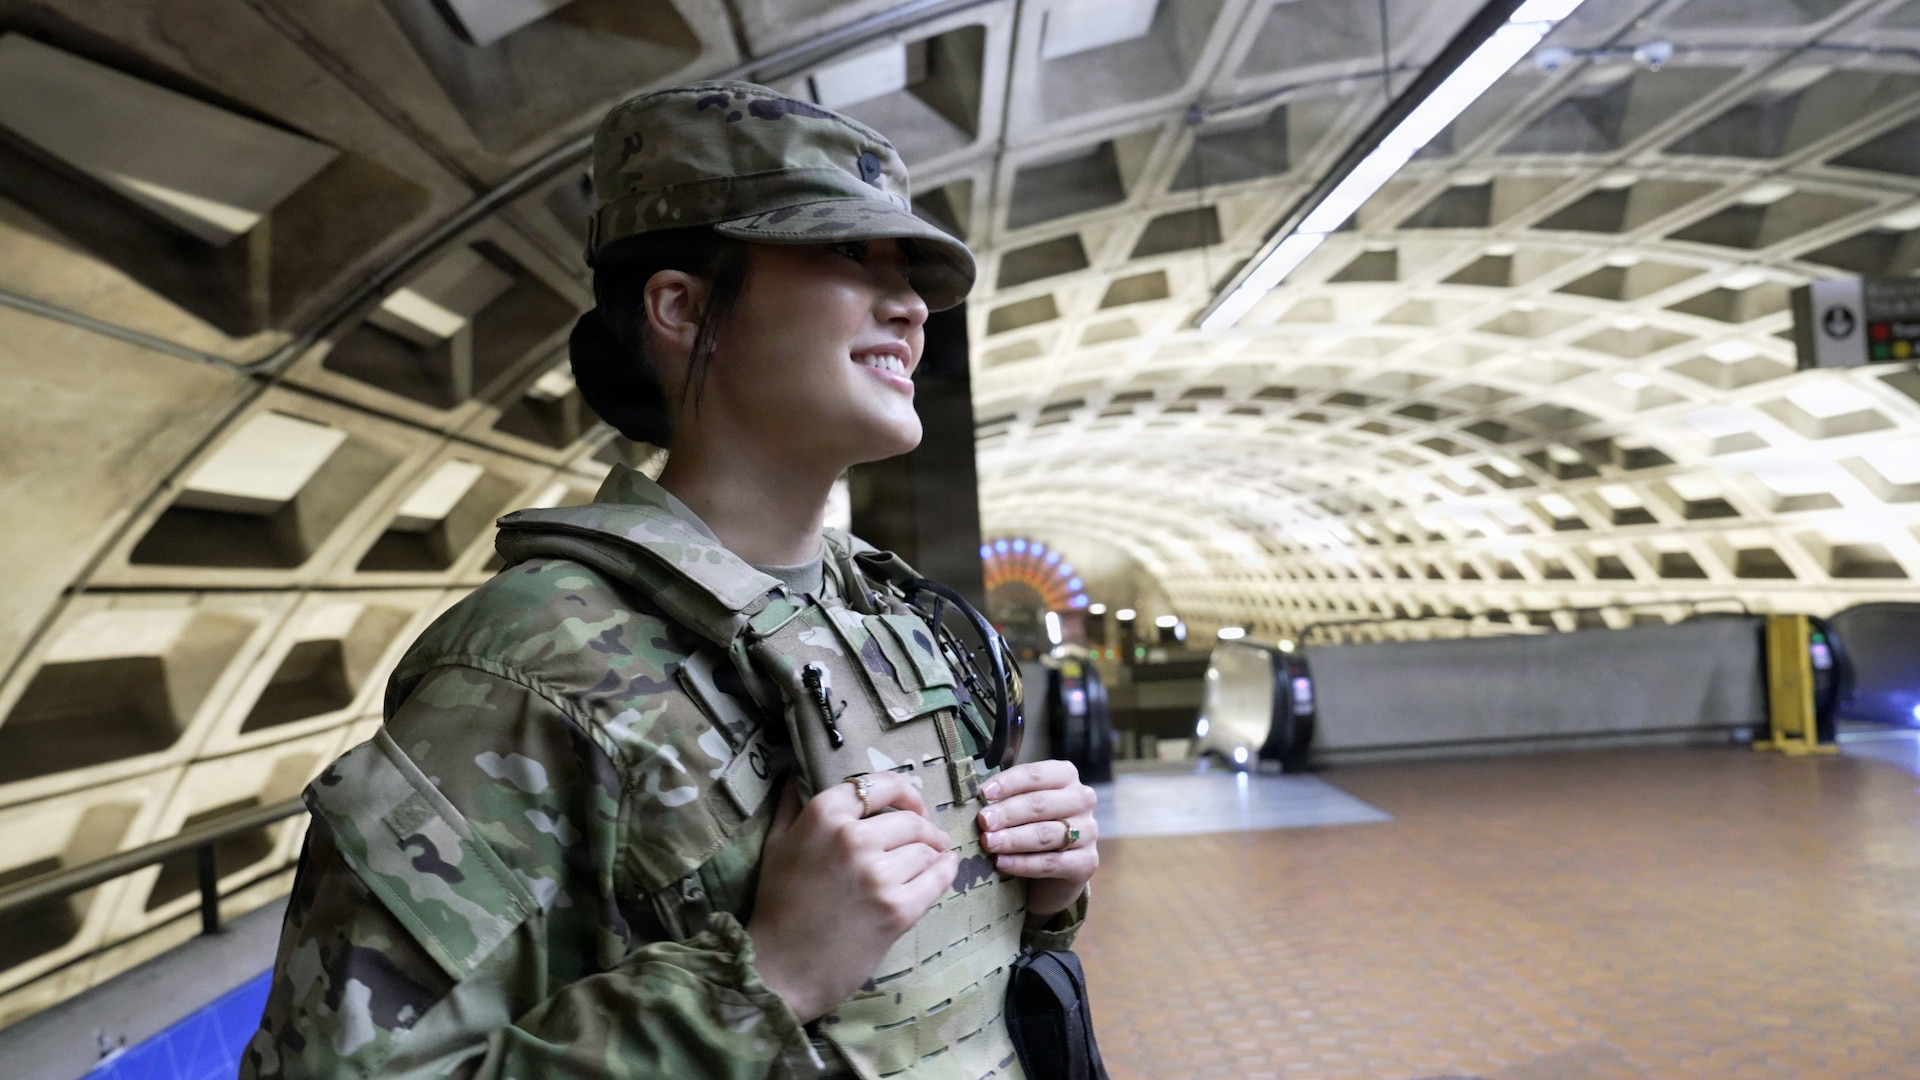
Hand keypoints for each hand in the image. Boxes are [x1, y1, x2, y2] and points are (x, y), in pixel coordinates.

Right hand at [747, 773, 957, 1023]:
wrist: (780, 969)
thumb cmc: (776, 907)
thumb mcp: (775, 847)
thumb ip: (789, 808)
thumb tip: (793, 777)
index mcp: (823, 816)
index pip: (879, 784)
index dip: (904, 792)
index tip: (911, 805)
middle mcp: (852, 838)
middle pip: (910, 820)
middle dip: (923, 827)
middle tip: (928, 837)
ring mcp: (877, 874)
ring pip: (925, 849)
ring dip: (932, 853)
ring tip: (931, 858)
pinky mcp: (897, 909)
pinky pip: (937, 879)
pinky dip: (946, 871)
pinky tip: (947, 867)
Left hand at [976, 760, 1098, 916]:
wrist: (1054, 873)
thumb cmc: (1031, 827)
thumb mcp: (1020, 807)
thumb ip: (1004, 798)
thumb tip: (974, 798)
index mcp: (1065, 776)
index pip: (1036, 775)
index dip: (1008, 783)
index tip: (983, 793)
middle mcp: (1082, 799)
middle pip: (1040, 804)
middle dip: (1008, 813)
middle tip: (983, 822)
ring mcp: (1088, 831)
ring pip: (1046, 834)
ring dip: (1013, 839)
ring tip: (988, 843)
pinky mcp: (1087, 862)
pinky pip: (1051, 862)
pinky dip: (1023, 863)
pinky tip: (1002, 863)